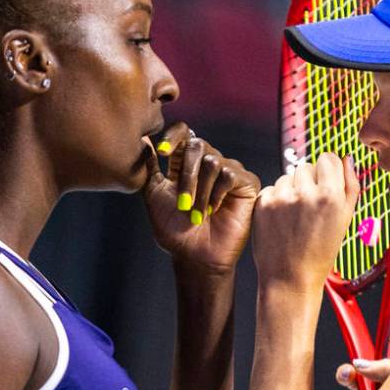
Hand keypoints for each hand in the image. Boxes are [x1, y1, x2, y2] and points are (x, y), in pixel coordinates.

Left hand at [141, 122, 260, 274]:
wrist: (196, 257)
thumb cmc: (174, 230)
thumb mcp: (155, 195)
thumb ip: (150, 167)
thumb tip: (143, 141)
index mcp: (185, 162)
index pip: (183, 132)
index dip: (174, 136)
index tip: (164, 152)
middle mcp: (208, 162)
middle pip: (197, 145)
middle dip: (186, 175)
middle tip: (183, 204)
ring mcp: (229, 171)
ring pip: (213, 161)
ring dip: (200, 191)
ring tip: (197, 215)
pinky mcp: (247, 183)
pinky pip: (230, 174)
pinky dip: (217, 194)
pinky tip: (214, 210)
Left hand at [252, 153, 359, 295]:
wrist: (290, 278)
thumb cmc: (320, 253)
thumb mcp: (346, 220)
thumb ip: (350, 185)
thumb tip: (347, 158)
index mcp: (331, 195)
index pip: (328, 157)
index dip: (328, 170)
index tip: (326, 184)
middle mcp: (306, 193)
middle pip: (307, 166)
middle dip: (309, 181)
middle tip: (310, 208)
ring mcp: (282, 197)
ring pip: (287, 176)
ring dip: (292, 189)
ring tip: (296, 216)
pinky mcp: (263, 202)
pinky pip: (272, 188)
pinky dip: (276, 199)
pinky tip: (282, 220)